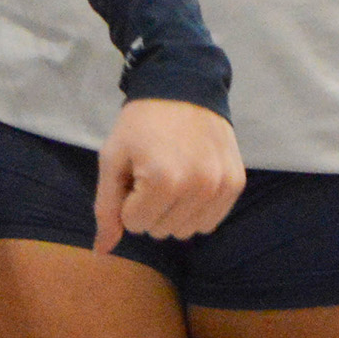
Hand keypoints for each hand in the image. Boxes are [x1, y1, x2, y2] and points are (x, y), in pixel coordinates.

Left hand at [92, 98, 244, 251]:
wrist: (184, 85)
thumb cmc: (141, 122)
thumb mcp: (112, 157)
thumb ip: (106, 207)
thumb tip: (102, 252)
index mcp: (163, 181)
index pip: (134, 225)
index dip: (129, 199)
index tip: (135, 172)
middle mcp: (198, 188)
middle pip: (160, 231)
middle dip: (150, 207)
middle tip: (153, 170)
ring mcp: (221, 187)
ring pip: (186, 231)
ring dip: (173, 212)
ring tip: (173, 173)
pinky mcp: (236, 184)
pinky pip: (210, 222)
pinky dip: (196, 210)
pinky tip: (192, 181)